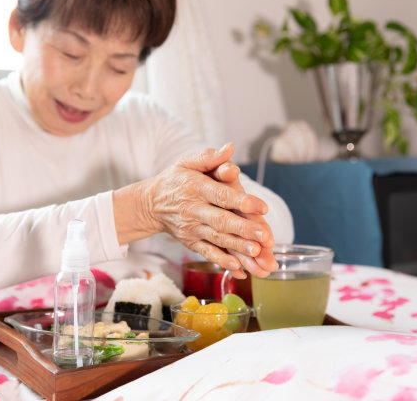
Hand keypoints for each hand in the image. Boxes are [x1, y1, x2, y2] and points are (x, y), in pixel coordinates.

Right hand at [142, 143, 275, 276]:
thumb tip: (230, 148)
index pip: (221, 195)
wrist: (151, 203)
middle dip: (244, 229)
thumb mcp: (188, 162)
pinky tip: (239, 269)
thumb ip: (210, 157)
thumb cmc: (176, 179)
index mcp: (196, 188)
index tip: (261, 207)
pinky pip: (208, 253)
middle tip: (265, 236)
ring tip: (258, 252)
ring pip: (218, 240)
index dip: (241, 202)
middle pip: (221, 221)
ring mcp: (192, 229)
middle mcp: (193, 210)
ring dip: (238, 247)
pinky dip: (223, 261)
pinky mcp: (191, 243)